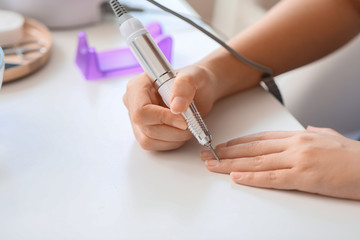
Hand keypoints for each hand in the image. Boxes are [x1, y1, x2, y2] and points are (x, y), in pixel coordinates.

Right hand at [123, 64, 218, 150]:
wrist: (201, 90)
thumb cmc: (195, 80)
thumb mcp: (195, 75)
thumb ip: (185, 86)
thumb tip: (176, 107)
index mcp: (138, 85)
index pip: (141, 110)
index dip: (162, 118)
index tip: (183, 119)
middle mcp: (133, 102)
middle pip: (145, 127)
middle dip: (172, 130)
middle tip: (190, 122)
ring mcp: (137, 119)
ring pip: (149, 140)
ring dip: (174, 138)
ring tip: (188, 125)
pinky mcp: (144, 132)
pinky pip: (154, 145)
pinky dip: (172, 142)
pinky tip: (181, 130)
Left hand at [201, 126, 359, 199]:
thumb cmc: (353, 156)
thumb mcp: (330, 137)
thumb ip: (315, 132)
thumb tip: (305, 129)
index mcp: (298, 136)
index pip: (260, 138)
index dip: (239, 142)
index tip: (224, 145)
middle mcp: (294, 145)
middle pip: (252, 149)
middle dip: (227, 152)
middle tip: (208, 154)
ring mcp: (298, 160)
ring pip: (256, 162)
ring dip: (231, 165)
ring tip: (213, 166)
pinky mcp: (304, 177)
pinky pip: (272, 178)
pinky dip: (251, 178)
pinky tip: (236, 178)